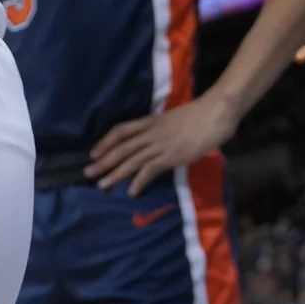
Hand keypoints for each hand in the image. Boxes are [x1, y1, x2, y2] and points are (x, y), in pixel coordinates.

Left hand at [86, 93, 239, 195]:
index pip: (121, 130)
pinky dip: (139, 180)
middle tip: (88, 172)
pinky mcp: (172, 156)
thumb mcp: (175, 120)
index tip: (93, 152)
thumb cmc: (200, 115)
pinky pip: (150, 168)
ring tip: (102, 185)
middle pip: (121, 146)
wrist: (216, 112)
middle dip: (104, 160)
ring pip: (131, 159)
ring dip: (115, 173)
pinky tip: (132, 191)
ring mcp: (161, 144)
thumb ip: (163, 130)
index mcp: (151, 121)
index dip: (105, 141)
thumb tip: (157, 140)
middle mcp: (151, 132)